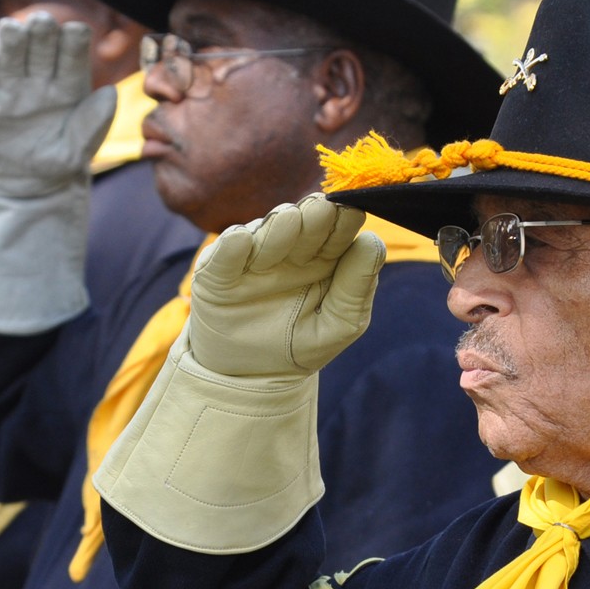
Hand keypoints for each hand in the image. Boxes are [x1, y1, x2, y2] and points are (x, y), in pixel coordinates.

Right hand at [0, 12, 118, 195]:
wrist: (15, 179)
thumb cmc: (52, 158)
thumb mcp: (77, 151)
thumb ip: (94, 124)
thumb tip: (109, 92)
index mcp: (68, 80)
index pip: (73, 49)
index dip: (74, 38)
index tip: (75, 33)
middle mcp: (39, 73)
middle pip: (41, 39)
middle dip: (42, 29)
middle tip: (42, 24)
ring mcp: (8, 80)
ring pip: (9, 46)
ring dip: (10, 35)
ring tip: (11, 31)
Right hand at [187, 194, 386, 378]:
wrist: (250, 377)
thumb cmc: (300, 345)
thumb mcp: (338, 326)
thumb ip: (357, 288)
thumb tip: (371, 241)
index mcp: (326, 256)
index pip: (339, 226)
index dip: (344, 218)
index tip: (351, 213)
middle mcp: (291, 248)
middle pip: (305, 220)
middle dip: (314, 215)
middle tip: (320, 211)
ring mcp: (254, 255)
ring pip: (267, 229)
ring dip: (279, 229)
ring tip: (289, 224)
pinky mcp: (218, 270)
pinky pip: (225, 252)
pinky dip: (234, 245)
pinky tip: (242, 241)